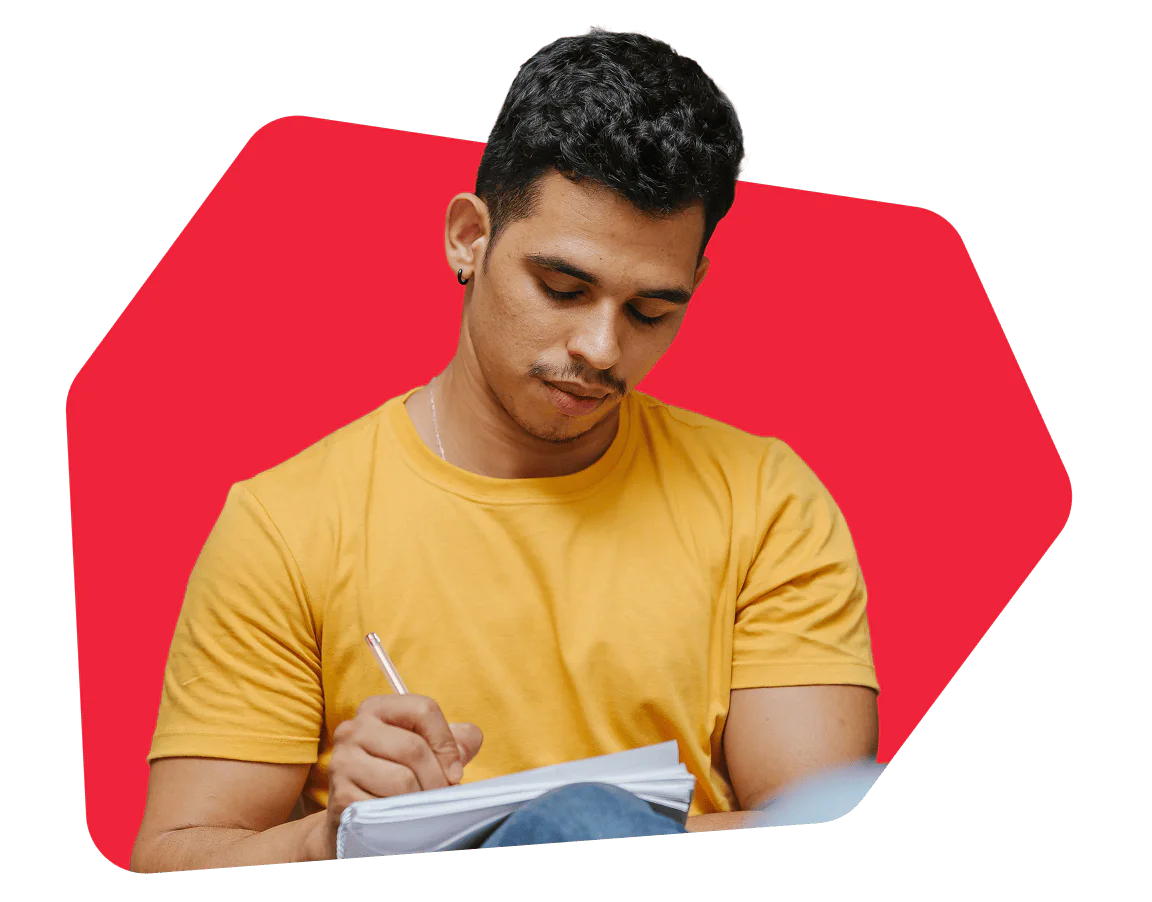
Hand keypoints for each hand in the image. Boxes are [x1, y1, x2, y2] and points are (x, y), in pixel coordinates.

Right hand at [322, 694, 482, 857]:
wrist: (352, 814)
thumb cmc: (394, 774)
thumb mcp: (424, 749)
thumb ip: (454, 740)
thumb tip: (470, 740)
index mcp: (377, 708)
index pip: (424, 709)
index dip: (447, 742)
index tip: (454, 770)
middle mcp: (353, 729)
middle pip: (414, 747)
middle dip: (437, 778)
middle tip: (442, 796)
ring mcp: (342, 762)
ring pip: (402, 780)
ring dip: (422, 799)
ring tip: (424, 806)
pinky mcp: (340, 796)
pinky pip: (384, 807)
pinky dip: (402, 817)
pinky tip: (401, 817)